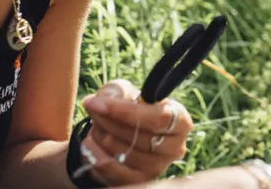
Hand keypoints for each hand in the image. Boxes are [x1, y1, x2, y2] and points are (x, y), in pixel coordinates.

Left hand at [76, 80, 193, 185]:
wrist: (123, 138)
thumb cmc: (129, 111)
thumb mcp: (125, 92)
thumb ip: (116, 90)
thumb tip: (104, 100)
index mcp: (180, 121)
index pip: (157, 118)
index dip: (125, 111)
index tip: (98, 103)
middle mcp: (174, 148)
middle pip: (137, 135)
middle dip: (107, 120)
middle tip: (93, 109)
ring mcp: (158, 168)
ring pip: (122, 151)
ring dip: (100, 135)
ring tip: (96, 125)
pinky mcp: (139, 181)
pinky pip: (111, 169)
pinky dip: (95, 154)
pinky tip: (90, 143)